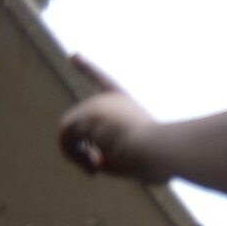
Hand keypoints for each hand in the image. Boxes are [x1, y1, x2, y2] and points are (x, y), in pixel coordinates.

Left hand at [56, 56, 163, 179]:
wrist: (162, 149)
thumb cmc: (160, 159)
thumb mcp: (140, 161)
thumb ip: (116, 160)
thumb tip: (98, 162)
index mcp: (127, 104)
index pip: (103, 81)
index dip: (87, 68)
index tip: (73, 56)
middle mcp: (108, 100)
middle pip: (80, 124)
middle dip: (81, 149)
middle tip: (95, 169)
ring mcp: (95, 106)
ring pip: (68, 132)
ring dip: (76, 155)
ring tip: (94, 169)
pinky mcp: (84, 117)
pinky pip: (65, 139)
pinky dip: (73, 157)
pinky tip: (93, 166)